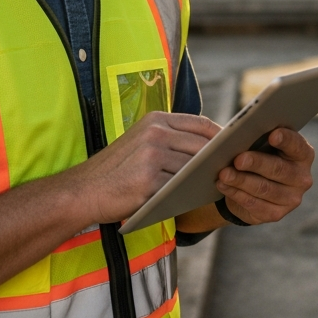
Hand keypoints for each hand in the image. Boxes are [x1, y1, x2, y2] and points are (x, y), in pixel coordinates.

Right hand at [76, 111, 219, 225]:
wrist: (84, 191)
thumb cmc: (116, 169)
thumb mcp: (141, 141)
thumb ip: (170, 139)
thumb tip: (208, 146)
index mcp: (155, 119)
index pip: (200, 123)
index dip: (220, 135)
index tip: (233, 146)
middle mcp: (155, 133)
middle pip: (201, 145)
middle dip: (218, 157)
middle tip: (232, 168)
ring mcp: (152, 156)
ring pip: (193, 167)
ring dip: (207, 177)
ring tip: (218, 184)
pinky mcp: (148, 181)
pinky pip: (179, 188)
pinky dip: (191, 192)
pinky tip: (198, 197)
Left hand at [215, 127, 314, 224]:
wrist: (255, 186)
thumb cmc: (259, 155)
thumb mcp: (258, 141)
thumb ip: (248, 132)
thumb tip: (220, 126)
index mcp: (302, 153)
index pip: (296, 145)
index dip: (285, 140)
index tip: (272, 135)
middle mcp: (302, 177)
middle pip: (278, 169)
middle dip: (256, 163)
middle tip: (238, 159)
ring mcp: (291, 198)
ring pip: (264, 188)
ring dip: (241, 180)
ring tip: (223, 173)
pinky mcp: (276, 213)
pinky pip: (254, 204)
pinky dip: (236, 193)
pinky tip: (223, 185)